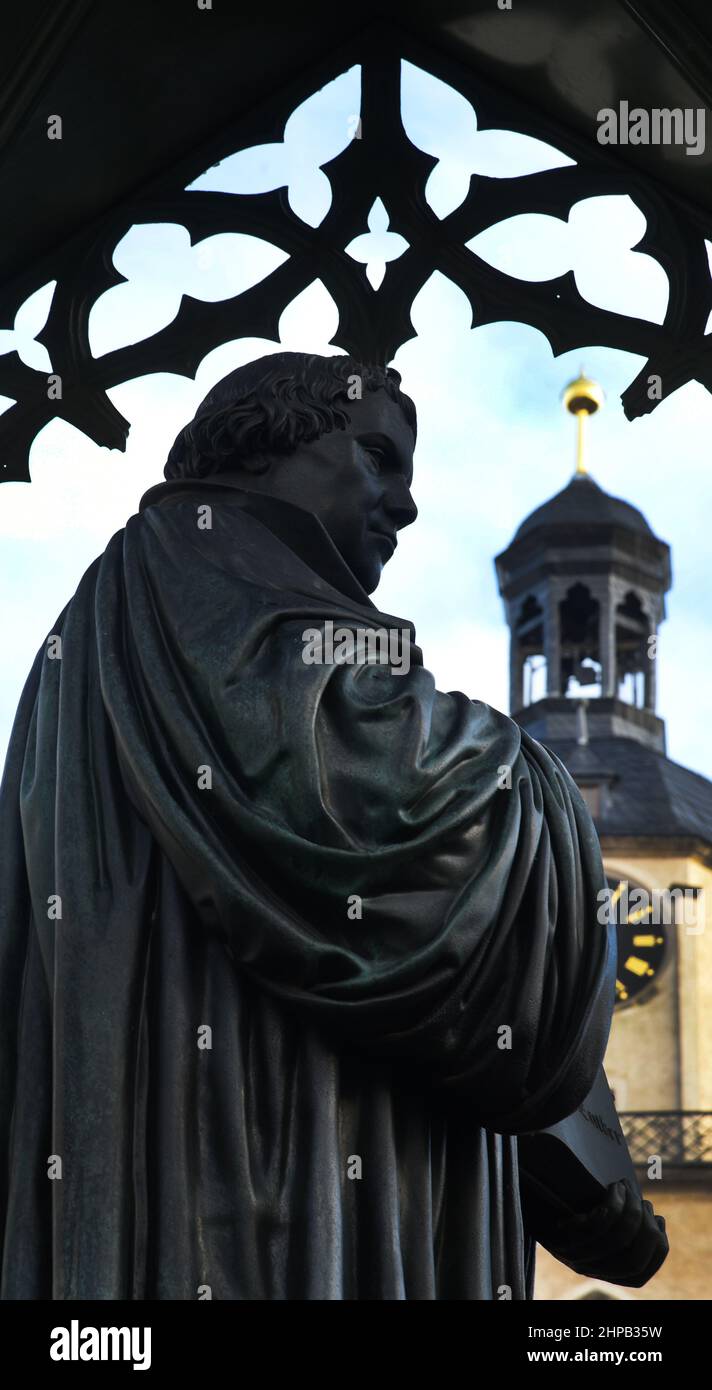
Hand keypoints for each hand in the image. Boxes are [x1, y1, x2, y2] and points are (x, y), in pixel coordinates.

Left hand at [539, 1179, 667, 1287]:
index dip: (658, 1246)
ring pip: (618, 1237)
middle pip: (634, 1258)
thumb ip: (624, 1229)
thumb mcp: (599, 1227)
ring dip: (631, 1208)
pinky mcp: (560, 1238)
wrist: (528, 1201)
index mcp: (601, 1272)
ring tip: (625, 1188)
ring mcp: (573, 1256)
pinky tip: (614, 1188)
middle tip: (641, 1200)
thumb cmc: (568, 1209)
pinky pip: (597, 1223)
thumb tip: (654, 1218)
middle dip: (646, 1226)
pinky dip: (614, 1202)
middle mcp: (589, 1269)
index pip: (641, 1273)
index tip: (656, 1220)